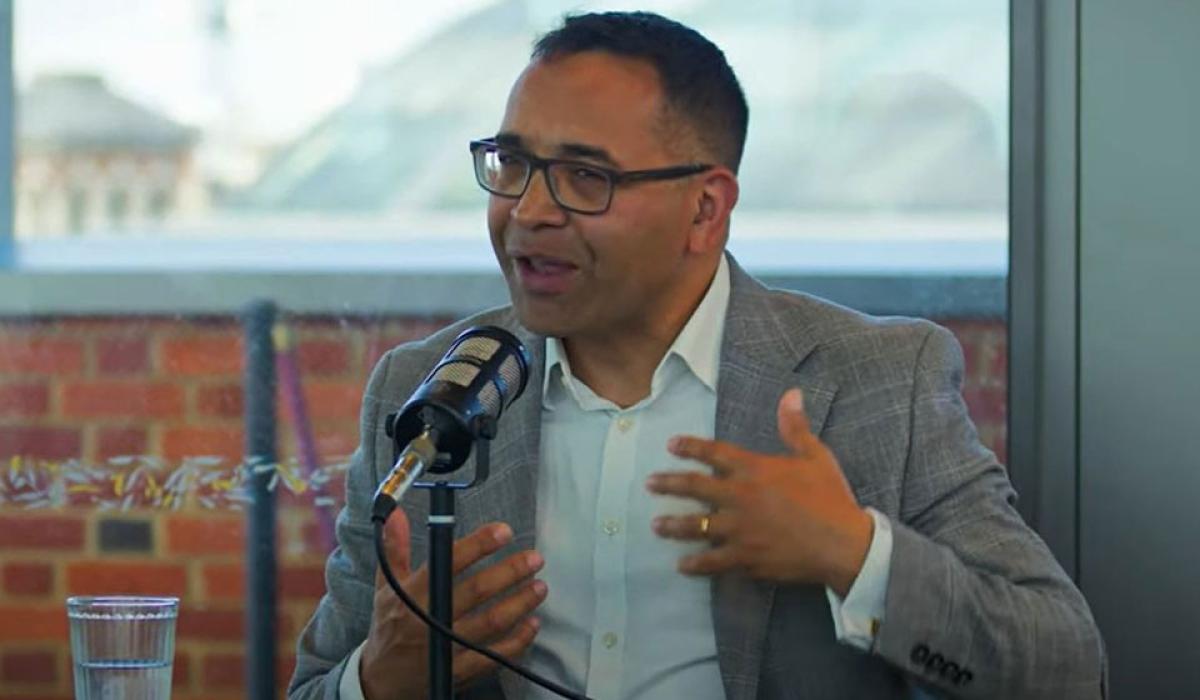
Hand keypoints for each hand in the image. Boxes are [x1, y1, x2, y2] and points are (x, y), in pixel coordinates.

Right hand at [360, 510, 546, 699]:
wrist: (380, 682)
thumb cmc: (388, 629)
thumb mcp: (385, 587)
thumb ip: (395, 548)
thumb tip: (396, 513)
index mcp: (412, 593)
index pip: (448, 561)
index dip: (479, 544)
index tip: (504, 531)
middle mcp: (429, 617)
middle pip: (478, 590)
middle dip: (511, 571)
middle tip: (534, 559)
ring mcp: (445, 646)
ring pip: (491, 622)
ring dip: (520, 602)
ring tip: (539, 587)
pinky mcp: (458, 671)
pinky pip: (495, 656)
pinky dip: (518, 640)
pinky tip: (532, 625)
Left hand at [646, 388, 872, 595]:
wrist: (842, 544)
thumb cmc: (831, 498)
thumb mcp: (815, 456)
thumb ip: (795, 427)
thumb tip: (790, 394)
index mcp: (755, 470)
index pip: (714, 453)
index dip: (690, 447)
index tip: (671, 444)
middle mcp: (740, 497)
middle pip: (694, 488)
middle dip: (669, 484)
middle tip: (649, 484)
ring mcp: (739, 529)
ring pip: (696, 526)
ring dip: (673, 526)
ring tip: (656, 526)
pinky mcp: (745, 558)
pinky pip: (713, 561)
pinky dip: (696, 564)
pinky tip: (683, 565)